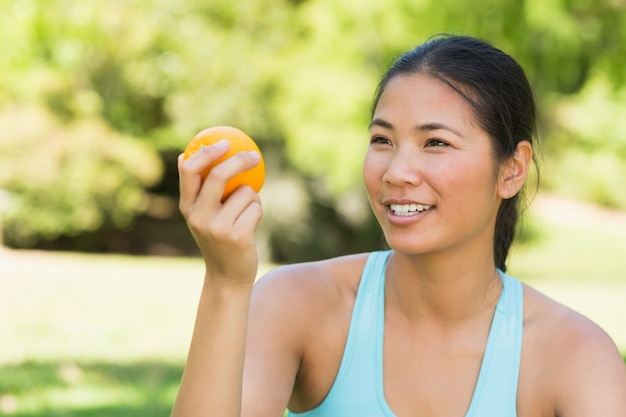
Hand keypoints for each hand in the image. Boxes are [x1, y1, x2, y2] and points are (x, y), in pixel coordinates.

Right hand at [178, 139, 262, 286]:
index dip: (206, 152)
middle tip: (254, 155)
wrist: (227, 276)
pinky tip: (251, 225)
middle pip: (218, 175)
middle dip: (239, 160)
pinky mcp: (237, 235)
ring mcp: (216, 227)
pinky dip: (258, 211)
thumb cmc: (218, 238)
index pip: (189, 171)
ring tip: (246, 213)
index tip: (225, 142)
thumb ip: (198, 190)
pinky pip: (256, 207)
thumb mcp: (203, 215)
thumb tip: (185, 154)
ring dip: (253, 197)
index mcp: (187, 207)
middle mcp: (198, 216)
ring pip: (244, 192)